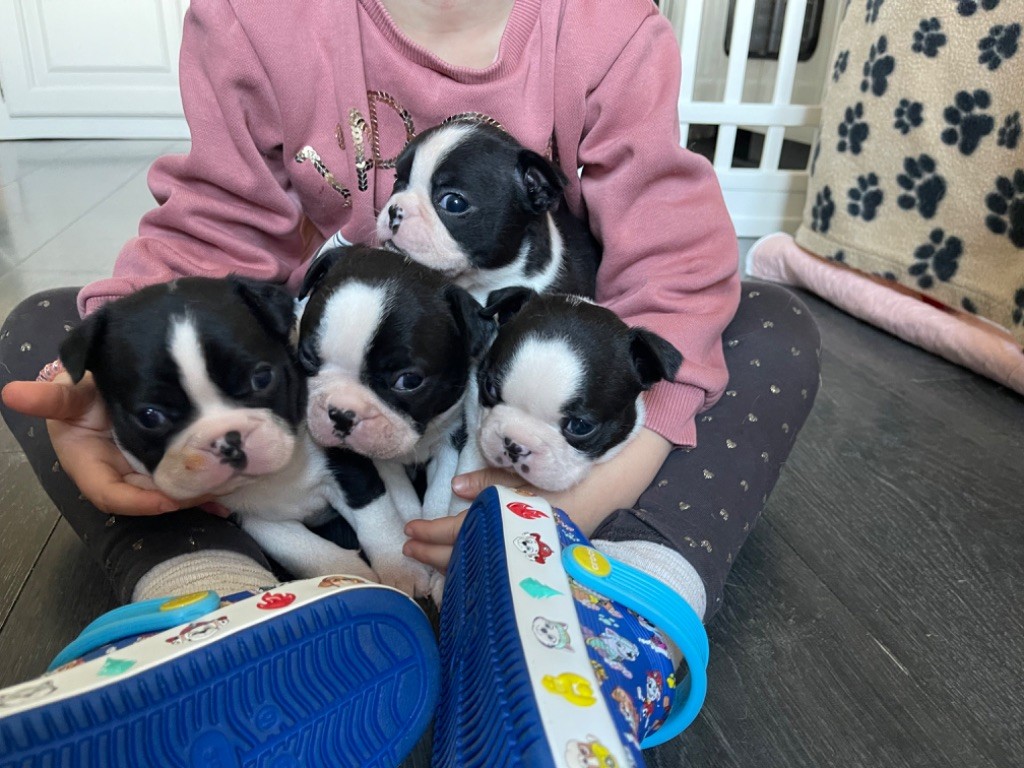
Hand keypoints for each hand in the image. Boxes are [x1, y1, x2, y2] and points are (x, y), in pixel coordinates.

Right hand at [2, 374, 214, 515]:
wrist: (105, 380)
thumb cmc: (82, 389)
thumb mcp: (68, 393)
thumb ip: (50, 398)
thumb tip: (12, 392)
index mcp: (89, 464)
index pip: (110, 494)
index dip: (137, 502)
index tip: (167, 500)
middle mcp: (118, 473)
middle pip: (148, 498)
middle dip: (178, 499)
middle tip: (211, 490)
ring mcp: (142, 469)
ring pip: (169, 490)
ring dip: (197, 494)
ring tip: (227, 487)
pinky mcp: (163, 461)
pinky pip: (183, 478)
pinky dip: (205, 486)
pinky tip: (231, 487)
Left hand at [405, 428, 672, 571]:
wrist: (619, 481)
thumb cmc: (576, 470)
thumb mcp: (536, 470)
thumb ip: (497, 481)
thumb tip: (457, 488)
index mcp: (526, 522)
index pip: (473, 531)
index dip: (439, 532)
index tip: (412, 529)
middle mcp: (530, 545)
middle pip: (475, 554)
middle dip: (438, 552)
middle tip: (408, 545)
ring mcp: (538, 555)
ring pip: (487, 564)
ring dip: (452, 559)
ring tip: (424, 553)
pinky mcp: (541, 556)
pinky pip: (500, 564)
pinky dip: (476, 563)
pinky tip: (459, 563)